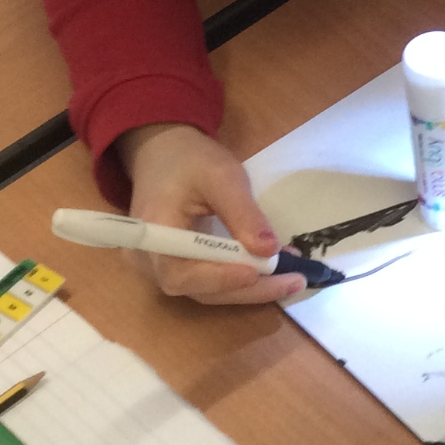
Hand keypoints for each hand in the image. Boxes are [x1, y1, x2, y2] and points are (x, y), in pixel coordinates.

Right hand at [119, 124, 304, 303]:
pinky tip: (272, 273)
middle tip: (295, 282)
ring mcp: (160, 267)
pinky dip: (240, 280)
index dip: (219, 279)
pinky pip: (208, 282)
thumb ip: (242, 212)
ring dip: (249, 288)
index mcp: (153, 233)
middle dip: (248, 289)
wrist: (162, 154)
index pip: (180, 272)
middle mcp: (149, 260)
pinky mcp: (176, 267)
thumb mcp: (221, 175)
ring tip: (291, 279)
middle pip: (198, 289)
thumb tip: (269, 250)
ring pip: (206, 291)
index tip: (256, 272)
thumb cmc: (189, 160)